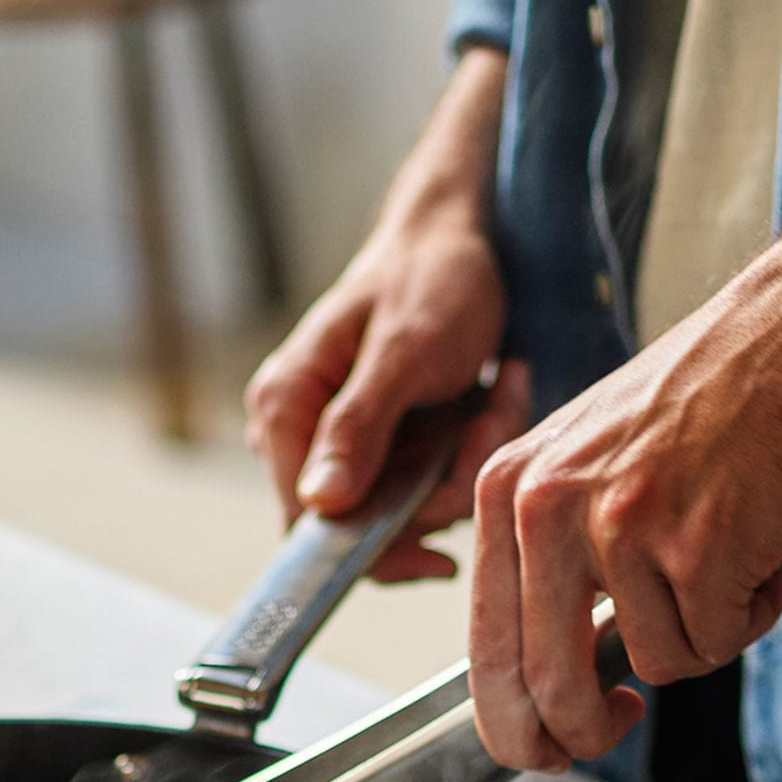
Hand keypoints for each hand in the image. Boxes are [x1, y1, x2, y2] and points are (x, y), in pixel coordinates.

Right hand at [245, 45, 525, 580]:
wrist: (460, 238)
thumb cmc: (430, 279)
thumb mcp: (403, 352)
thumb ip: (357, 427)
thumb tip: (320, 503)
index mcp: (284, 410)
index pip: (309, 525)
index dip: (376, 542)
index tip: (444, 523)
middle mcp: (300, 436)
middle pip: (365, 524)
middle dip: (440, 490)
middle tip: (490, 419)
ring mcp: (341, 444)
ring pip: (406, 509)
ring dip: (466, 464)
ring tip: (498, 395)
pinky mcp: (381, 447)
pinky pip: (426, 487)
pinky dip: (469, 453)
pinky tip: (492, 398)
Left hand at [470, 59, 781, 769]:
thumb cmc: (698, 403)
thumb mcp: (580, 465)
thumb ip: (548, 563)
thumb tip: (544, 684)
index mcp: (505, 493)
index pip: (488, 652)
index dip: (517, 724)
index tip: (545, 749)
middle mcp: (548, 511)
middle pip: (553, 688)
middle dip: (588, 732)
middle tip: (620, 723)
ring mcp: (623, 530)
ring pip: (655, 664)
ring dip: (700, 637)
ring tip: (726, 564)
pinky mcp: (698, 547)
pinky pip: (715, 641)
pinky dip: (748, 615)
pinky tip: (761, 554)